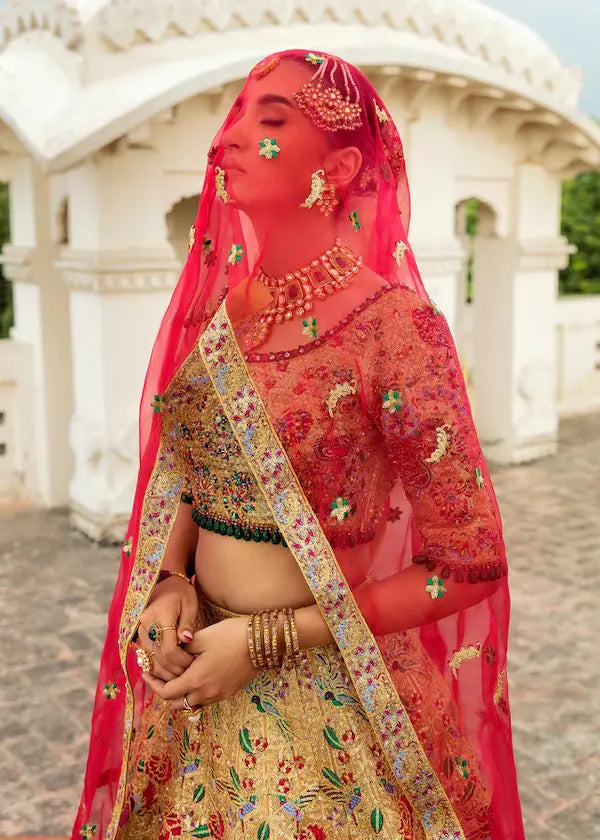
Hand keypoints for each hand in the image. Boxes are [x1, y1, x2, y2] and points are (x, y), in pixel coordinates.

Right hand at [135, 577, 200, 679]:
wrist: (165, 583)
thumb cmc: (181, 593)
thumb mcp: (189, 604)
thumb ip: (187, 623)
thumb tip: (186, 640)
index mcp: (160, 615)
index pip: (169, 648)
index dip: (181, 660)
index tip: (193, 662)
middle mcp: (146, 625)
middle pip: (158, 657)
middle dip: (174, 669)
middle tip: (189, 673)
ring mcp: (140, 631)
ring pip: (150, 660)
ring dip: (165, 671)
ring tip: (180, 674)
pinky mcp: (139, 635)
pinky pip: (146, 656)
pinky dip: (156, 666)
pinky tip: (169, 669)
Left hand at [141, 616, 256, 707]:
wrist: (261, 642)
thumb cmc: (230, 635)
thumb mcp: (202, 638)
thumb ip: (181, 650)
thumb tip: (168, 655)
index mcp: (196, 680)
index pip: (166, 693)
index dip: (153, 684)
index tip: (146, 672)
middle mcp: (206, 693)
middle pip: (176, 704)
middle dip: (164, 692)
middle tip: (158, 677)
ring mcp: (219, 695)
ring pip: (191, 703)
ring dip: (181, 694)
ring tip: (176, 676)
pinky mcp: (228, 692)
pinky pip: (205, 699)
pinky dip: (195, 692)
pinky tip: (195, 676)